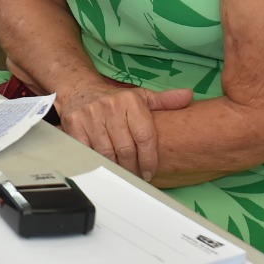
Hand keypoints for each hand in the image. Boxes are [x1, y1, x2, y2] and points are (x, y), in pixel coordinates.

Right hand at [59, 83, 193, 180]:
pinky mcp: (74, 124)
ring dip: (116, 167)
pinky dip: (97, 161)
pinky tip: (103, 165)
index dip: (149, 159)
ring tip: (122, 173)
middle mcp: (110, 106)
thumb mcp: (141, 97)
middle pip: (126, 148)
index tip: (150, 172)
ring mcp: (90, 115)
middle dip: (133, 167)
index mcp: (130, 101)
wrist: (80, 88)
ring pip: (107, 153)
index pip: (145, 136)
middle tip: (136, 176)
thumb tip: (188, 96)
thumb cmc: (114, 98)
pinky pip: (88, 151)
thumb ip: (165, 101)